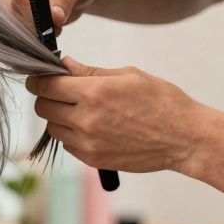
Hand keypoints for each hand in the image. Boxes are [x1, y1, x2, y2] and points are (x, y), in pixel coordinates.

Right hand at [0, 0, 107, 34]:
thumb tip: (55, 18)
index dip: (34, 15)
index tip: (54, 26)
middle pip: (14, 10)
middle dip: (36, 23)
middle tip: (59, 25)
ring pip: (14, 20)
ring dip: (35, 26)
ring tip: (56, 20)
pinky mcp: (9, 5)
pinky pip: (17, 23)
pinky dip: (33, 27)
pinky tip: (47, 21)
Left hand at [24, 57, 210, 173]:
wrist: (185, 137)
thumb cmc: (162, 102)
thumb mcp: (128, 76)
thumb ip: (90, 72)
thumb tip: (64, 65)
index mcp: (94, 93)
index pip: (46, 86)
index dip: (38, 79)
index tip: (38, 77)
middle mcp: (86, 119)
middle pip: (43, 107)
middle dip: (47, 97)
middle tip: (60, 92)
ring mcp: (88, 142)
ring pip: (52, 127)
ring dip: (59, 117)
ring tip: (81, 110)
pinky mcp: (92, 159)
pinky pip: (67, 144)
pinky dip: (72, 134)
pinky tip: (92, 127)